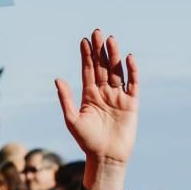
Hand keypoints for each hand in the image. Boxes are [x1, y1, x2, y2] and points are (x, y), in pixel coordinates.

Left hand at [56, 30, 138, 189]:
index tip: (84, 40)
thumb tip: (57, 79)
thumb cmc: (86, 141)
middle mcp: (104, 92)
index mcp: (89, 95)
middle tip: (97, 32)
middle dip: (100, 50)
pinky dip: (132, 71)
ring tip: (111, 40)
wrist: (106, 157)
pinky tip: (129, 58)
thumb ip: (66, 99)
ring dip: (114, 56)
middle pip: (102, 67)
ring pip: (117, 71)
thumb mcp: (72, 119)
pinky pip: (133, 84)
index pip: (88, 70)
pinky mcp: (131, 103)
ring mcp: (118, 96)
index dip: (86, 56)